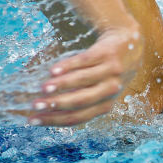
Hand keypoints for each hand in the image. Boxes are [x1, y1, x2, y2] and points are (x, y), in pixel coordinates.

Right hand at [27, 23, 142, 125]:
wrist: (129, 42)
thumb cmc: (106, 70)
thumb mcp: (98, 88)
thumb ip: (75, 96)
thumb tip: (38, 105)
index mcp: (105, 104)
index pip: (77, 117)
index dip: (54, 120)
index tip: (32, 120)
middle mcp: (110, 90)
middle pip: (80, 101)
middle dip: (56, 105)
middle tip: (35, 105)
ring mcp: (110, 72)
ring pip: (83, 81)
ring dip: (61, 85)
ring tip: (43, 88)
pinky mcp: (107, 53)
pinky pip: (86, 61)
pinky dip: (69, 66)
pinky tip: (53, 70)